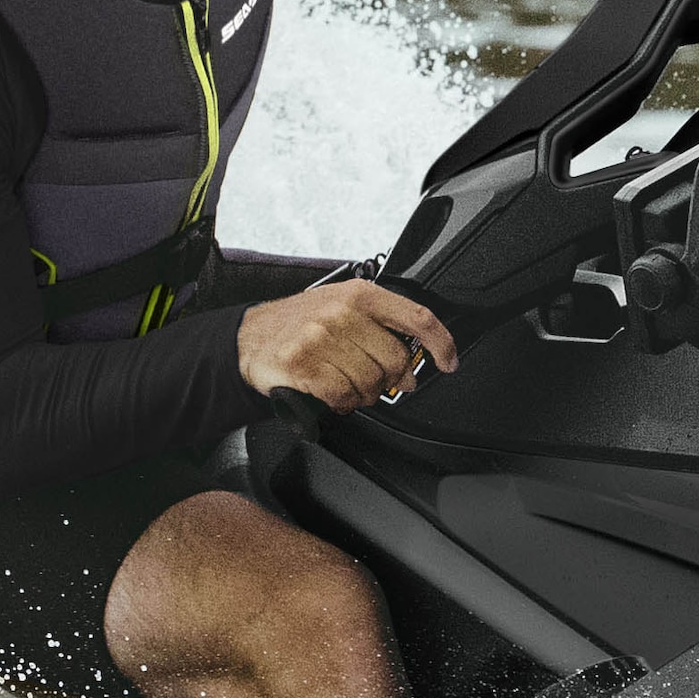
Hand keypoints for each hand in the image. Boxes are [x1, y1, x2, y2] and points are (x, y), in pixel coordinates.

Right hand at [237, 280, 455, 412]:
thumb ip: (380, 329)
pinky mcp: (303, 364)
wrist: (250, 338)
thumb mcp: (342, 309)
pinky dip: (343, 403)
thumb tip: (412, 366)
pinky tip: (333, 395)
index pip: (417, 318)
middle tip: (375, 381)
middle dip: (390, 379)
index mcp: (359, 294)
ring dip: (364, 394)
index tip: (448, 361)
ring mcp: (320, 337)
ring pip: (371, 382)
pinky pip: (344, 395)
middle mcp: (341, 312)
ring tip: (348, 385)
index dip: (441, 343)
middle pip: (395, 360)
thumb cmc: (299, 325)